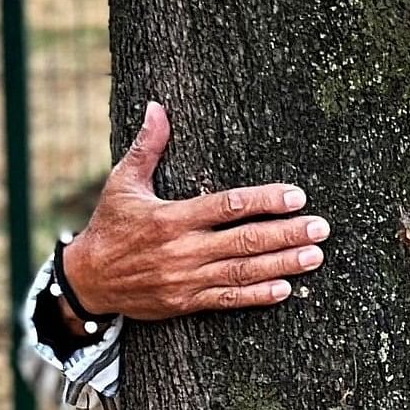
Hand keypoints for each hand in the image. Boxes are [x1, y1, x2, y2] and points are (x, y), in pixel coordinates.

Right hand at [62, 101, 329, 322]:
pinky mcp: (185, 302)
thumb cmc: (109, 224)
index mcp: (171, 217)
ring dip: (282, 264)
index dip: (264, 201)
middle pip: (245, 240)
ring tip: (314, 256)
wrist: (88, 279)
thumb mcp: (122, 182)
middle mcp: (182, 249)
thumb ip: (147, 146)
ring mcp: (186, 279)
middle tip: (321, 227)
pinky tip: (285, 289)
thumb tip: (157, 107)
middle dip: (287, 234)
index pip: (228, 206)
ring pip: (243, 272)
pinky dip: (257, 296)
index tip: (296, 196)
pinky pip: (228, 300)